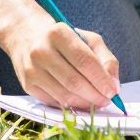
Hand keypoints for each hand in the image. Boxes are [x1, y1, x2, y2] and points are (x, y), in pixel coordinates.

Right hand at [1, 14, 123, 111]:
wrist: (26, 36)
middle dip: (95, 95)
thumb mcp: (86, 39)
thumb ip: (105, 58)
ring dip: (84, 103)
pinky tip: (80, 102)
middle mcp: (41, 51)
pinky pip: (54, 102)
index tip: (113, 91)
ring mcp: (32, 69)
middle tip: (107, 101)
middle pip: (74, 81)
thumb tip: (113, 85)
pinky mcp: (27, 85)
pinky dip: (70, 106)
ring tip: (96, 102)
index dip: (101, 79)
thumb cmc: (62, 39)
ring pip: (64, 96)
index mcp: (58, 33)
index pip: (85, 61)